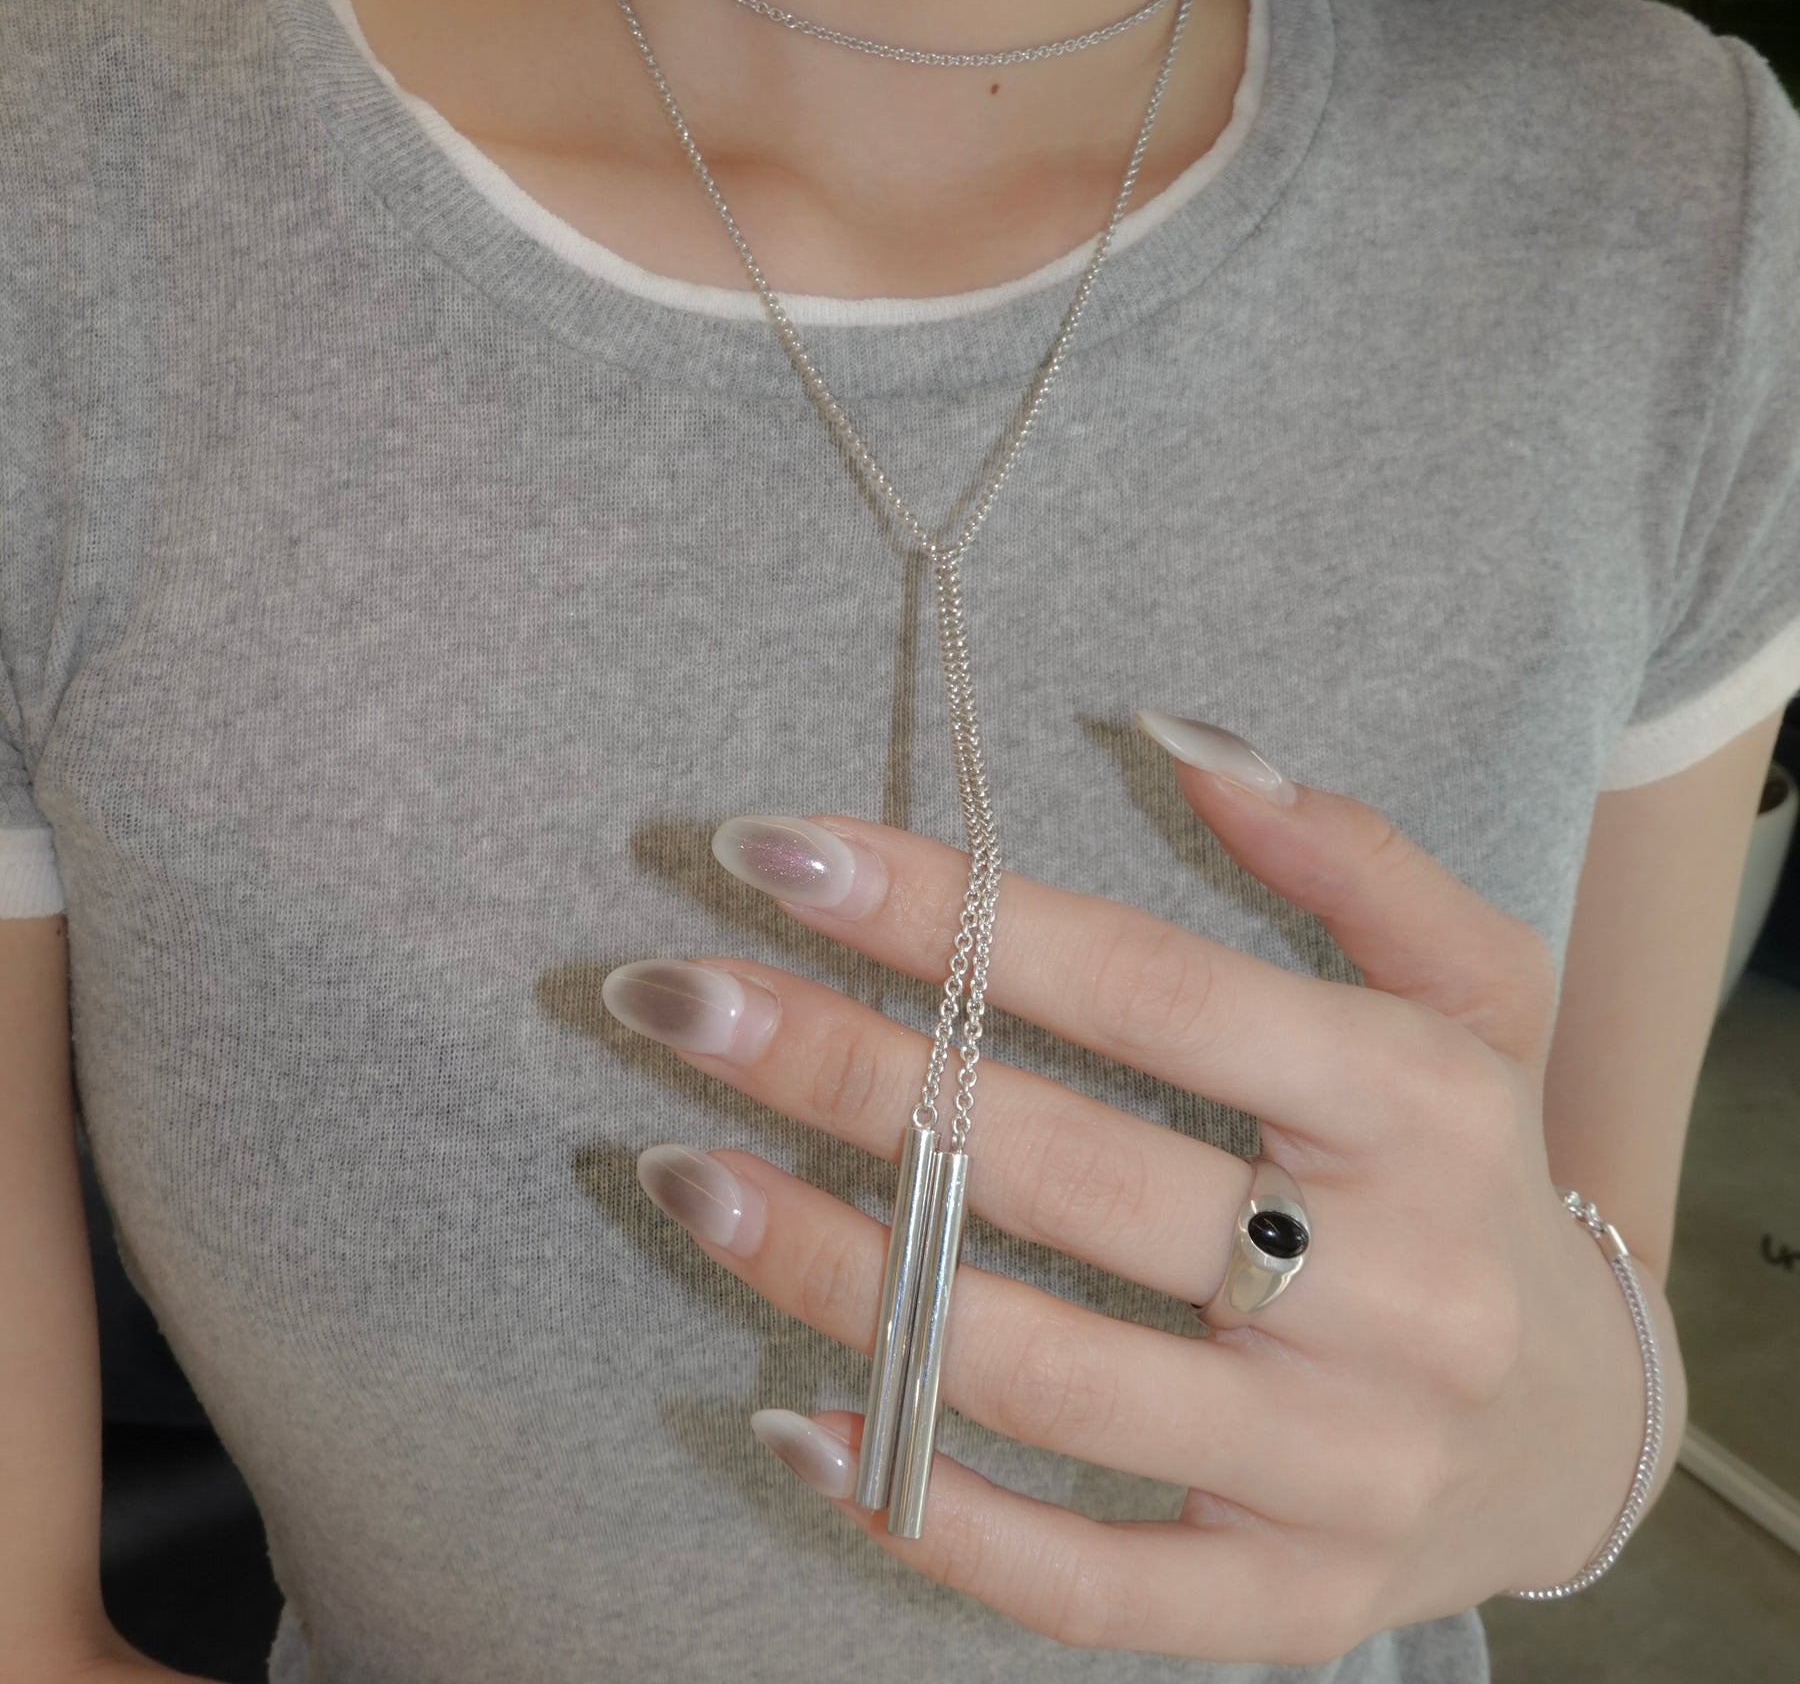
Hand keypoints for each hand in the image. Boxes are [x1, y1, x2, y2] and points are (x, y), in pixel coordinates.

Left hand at [602, 712, 1664, 1665]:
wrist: (1576, 1420)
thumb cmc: (1473, 1165)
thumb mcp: (1472, 985)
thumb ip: (1350, 852)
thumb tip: (1176, 733)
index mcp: (1426, 1107)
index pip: (1148, 988)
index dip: (948, 914)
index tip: (775, 854)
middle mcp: (1393, 1291)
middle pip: (1067, 1167)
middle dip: (844, 1069)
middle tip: (672, 998)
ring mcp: (1339, 1466)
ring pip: (1043, 1370)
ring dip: (834, 1269)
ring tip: (677, 1176)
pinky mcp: (1289, 1601)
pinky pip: (1089, 1584)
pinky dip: (928, 1507)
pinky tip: (789, 1422)